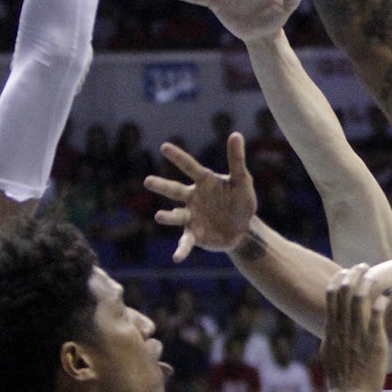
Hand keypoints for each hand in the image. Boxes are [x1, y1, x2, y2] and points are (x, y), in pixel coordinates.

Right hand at [145, 134, 257, 261]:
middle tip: (148, 181)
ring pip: (176, 216)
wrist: (243, 228)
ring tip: (159, 217)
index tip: (164, 147)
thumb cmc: (240, 201)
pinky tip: (176, 258)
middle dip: (162, 186)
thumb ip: (237, 160)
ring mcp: (191, 217)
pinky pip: (186, 242)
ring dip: (168, 217)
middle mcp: (192, 197)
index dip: (178, 157)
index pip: (190, 167)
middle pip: (175, 190)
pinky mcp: (195, 235)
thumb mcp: (242, 181)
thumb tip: (235, 134)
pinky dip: (181, 250)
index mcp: (204, 182)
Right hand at [318, 265, 387, 391]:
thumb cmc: (341, 380)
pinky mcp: (374, 343)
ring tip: (373, 274)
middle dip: (353, 276)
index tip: (344, 272)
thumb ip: (331, 338)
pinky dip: (379, 303)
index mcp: (331, 331)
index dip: (337, 281)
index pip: (331, 298)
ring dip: (366, 284)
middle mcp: (343, 330)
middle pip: (344, 294)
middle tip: (361, 266)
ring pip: (359, 301)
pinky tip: (384, 297)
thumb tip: (332, 326)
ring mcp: (358, 335)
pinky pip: (377, 317)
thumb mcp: (329, 354)